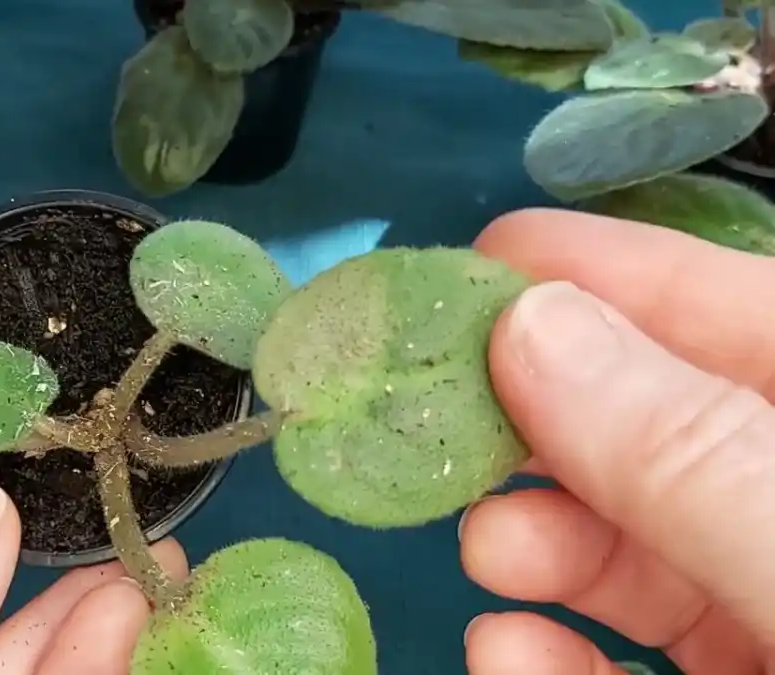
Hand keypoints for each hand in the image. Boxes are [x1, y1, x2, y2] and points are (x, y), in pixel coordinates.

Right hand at [461, 210, 774, 673]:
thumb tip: (530, 321)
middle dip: (547, 421)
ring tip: (484, 548)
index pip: (739, 314)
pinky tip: (506, 649)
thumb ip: (686, 448)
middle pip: (664, 432)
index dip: (615, 272)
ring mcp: (767, 608)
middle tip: (440, 411)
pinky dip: (550, 653)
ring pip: (638, 551)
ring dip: (538, 542)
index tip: (484, 254)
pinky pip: (626, 662)